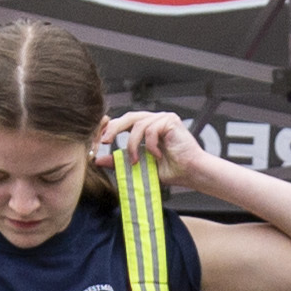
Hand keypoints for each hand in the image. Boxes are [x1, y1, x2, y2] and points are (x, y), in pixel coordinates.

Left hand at [95, 107, 219, 185]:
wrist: (192, 173)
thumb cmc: (172, 171)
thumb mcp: (140, 166)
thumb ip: (120, 161)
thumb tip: (99, 160)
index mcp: (148, 128)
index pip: (125, 122)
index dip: (111, 128)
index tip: (100, 140)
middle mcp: (155, 120)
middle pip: (128, 117)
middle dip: (114, 129)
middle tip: (105, 141)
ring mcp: (164, 119)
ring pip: (138, 124)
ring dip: (133, 144)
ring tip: (137, 161)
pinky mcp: (171, 121)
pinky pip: (151, 130)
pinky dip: (150, 145)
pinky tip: (158, 156)